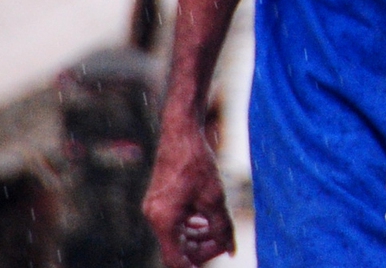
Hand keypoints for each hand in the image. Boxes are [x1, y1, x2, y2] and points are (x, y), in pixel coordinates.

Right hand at [143, 120, 232, 267]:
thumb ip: (222, 228)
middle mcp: (154, 217)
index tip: (211, 263)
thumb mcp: (214, 198)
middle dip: (202, 248)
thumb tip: (230, 250)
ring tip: (218, 229)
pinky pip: (174, 223)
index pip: (176, 260)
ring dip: (197, 237)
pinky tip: (206, 218)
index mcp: (164, 221)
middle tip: (224, 241)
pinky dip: (190, 225)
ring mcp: (154, 208)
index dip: (195, 266)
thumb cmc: (196, 162)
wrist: (181, 132)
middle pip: (178, 250)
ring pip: (176, 237)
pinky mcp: (158, 200)